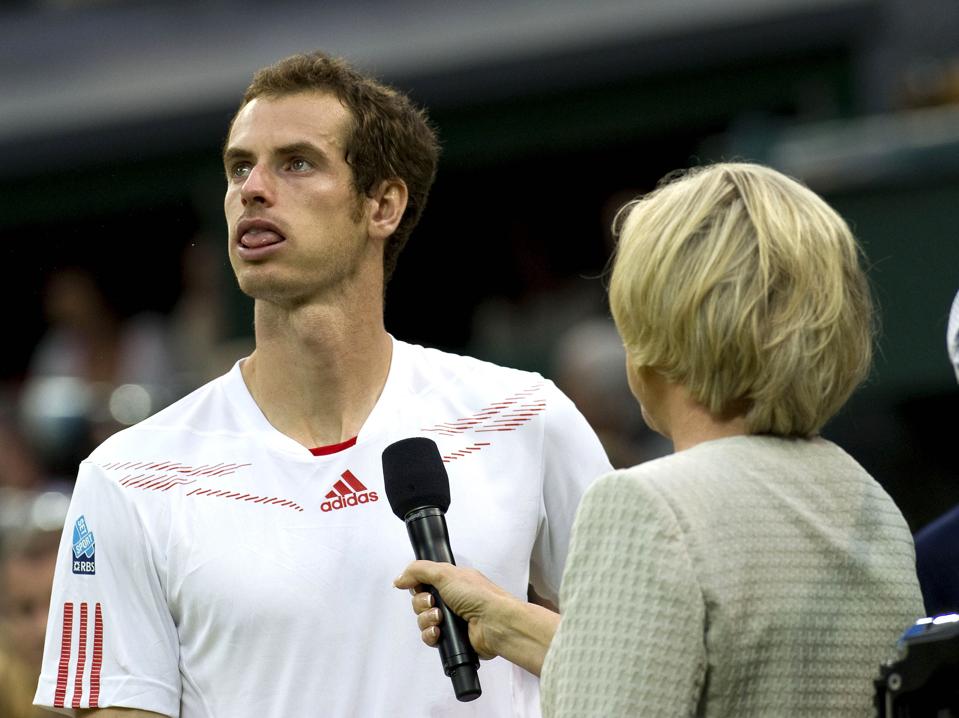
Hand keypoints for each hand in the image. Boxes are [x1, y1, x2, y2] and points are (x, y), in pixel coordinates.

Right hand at [394, 561, 516, 659]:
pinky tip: (439, 632)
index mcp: (452, 581)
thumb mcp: (445, 574)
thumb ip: (419, 571)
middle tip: (434, 603)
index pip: (423, 583)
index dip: (418, 586)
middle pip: (420, 602)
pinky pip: (429, 637)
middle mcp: (451, 599)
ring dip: (426, 620)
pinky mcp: (451, 638)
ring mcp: (451, 619)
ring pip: (422, 620)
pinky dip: (430, 635)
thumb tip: (400, 578)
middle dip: (422, 604)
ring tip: (439, 619)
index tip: (420, 587)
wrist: (494, 623)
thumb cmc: (479, 596)